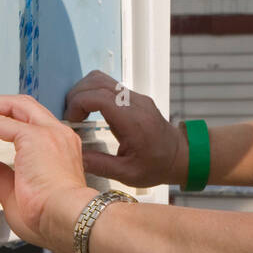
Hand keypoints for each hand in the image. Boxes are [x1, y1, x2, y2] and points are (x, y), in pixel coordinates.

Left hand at [0, 94, 95, 252]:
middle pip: (26, 106)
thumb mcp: (18, 195)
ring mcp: (48, 133)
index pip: (33, 124)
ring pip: (16, 106)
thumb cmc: (52, 217)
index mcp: (61, 149)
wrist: (67, 218)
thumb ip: (1, 177)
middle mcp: (58, 135)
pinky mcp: (33, 137)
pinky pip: (0, 122)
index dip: (8, 121)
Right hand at [64, 70, 187, 187]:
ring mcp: (136, 97)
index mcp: (132, 120)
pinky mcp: (135, 97)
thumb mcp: (127, 174)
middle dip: (76, 95)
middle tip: (71, 117)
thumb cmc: (157, 166)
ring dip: (84, 91)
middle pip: (96, 81)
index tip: (72, 121)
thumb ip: (99, 164)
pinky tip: (91, 112)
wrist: (181, 156)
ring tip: (79, 113)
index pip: (98, 96)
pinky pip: (109, 85)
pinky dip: (94, 93)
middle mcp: (134, 102)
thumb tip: (74, 155)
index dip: (77, 104)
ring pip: (102, 78)